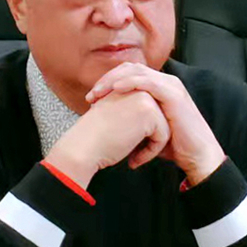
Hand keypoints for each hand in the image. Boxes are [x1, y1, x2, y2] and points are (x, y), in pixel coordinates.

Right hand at [45, 90, 169, 188]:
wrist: (83, 147)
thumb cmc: (95, 138)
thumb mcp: (115, 117)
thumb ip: (132, 113)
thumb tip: (150, 125)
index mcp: (128, 87)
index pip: (148, 115)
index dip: (141, 135)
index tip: (124, 147)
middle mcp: (138, 88)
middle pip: (158, 120)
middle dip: (148, 140)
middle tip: (131, 155)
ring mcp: (145, 98)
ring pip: (164, 128)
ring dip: (151, 147)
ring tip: (132, 157)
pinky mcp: (150, 112)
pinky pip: (163, 137)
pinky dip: (151, 152)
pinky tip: (133, 159)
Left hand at [86, 63, 225, 184]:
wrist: (196, 155)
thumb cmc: (174, 145)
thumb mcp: (148, 128)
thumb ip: (133, 119)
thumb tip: (110, 122)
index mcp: (158, 86)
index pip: (128, 74)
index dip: (108, 82)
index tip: (92, 97)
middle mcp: (165, 82)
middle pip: (129, 69)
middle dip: (107, 79)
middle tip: (91, 95)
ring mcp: (170, 86)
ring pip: (136, 72)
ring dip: (114, 81)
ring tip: (98, 92)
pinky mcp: (173, 94)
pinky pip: (148, 82)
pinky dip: (130, 83)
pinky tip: (115, 89)